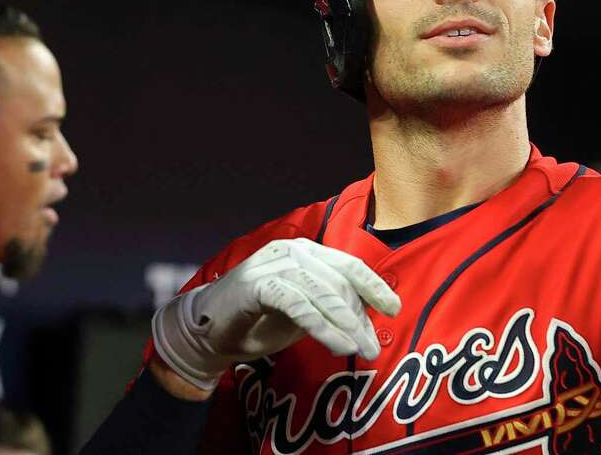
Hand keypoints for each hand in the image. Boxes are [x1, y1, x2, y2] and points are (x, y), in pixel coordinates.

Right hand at [151, 239, 400, 391]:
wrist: (206, 332)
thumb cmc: (258, 320)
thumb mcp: (303, 311)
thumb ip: (330, 308)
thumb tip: (367, 320)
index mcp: (306, 251)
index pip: (348, 264)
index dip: (373, 285)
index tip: (394, 307)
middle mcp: (292, 251)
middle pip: (339, 281)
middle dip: (360, 316)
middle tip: (373, 346)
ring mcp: (273, 264)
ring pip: (322, 292)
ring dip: (345, 324)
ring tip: (360, 349)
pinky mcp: (257, 284)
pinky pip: (298, 305)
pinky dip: (321, 326)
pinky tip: (336, 343)